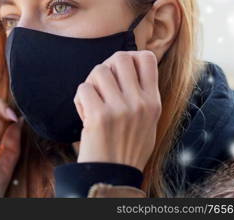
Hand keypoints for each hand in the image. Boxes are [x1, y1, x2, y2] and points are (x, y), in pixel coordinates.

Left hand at [73, 50, 161, 171]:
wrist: (112, 175)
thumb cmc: (127, 148)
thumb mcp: (148, 122)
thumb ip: (142, 95)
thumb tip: (129, 64)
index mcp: (153, 102)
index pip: (146, 58)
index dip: (130, 58)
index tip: (120, 70)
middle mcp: (139, 103)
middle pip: (120, 57)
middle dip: (107, 65)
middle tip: (102, 83)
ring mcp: (120, 109)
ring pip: (98, 70)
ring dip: (91, 83)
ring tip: (93, 101)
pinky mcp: (99, 116)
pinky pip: (83, 88)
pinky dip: (80, 99)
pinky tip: (85, 114)